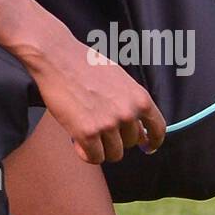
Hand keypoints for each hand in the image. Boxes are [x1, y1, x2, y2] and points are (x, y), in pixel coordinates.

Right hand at [25, 28, 166, 164]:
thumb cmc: (84, 64)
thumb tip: (138, 126)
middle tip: (99, 127)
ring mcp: (108, 124)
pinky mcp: (88, 133)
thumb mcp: (119, 78)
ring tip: (87, 133)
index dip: (153, 141)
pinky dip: (86, 153)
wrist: (56, 57)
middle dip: (116, 138)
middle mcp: (128, 113)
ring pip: (113, 154)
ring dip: (101, 147)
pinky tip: (77, 141)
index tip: (147, 146)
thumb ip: (130, 101)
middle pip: (131, 143)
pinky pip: (95, 158)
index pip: (158, 129)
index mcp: (140, 98)